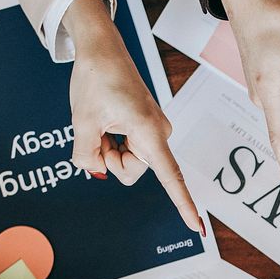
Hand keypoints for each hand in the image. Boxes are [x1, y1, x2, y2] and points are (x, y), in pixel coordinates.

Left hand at [64, 0, 203, 234]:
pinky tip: (106, 120)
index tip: (197, 228)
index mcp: (149, 132)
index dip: (183, 205)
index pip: (170, 177)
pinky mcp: (145, 129)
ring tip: (101, 121)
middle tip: (97, 129)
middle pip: (131, 172)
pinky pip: (127, 150)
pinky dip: (111, 142)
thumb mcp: (82, 121)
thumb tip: (94, 170)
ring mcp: (153, 133)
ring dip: (108, 148)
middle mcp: (158, 134)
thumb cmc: (96, 78)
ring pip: (127, 162)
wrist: (102, 50)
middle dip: (108, 159)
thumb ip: (85, 155)